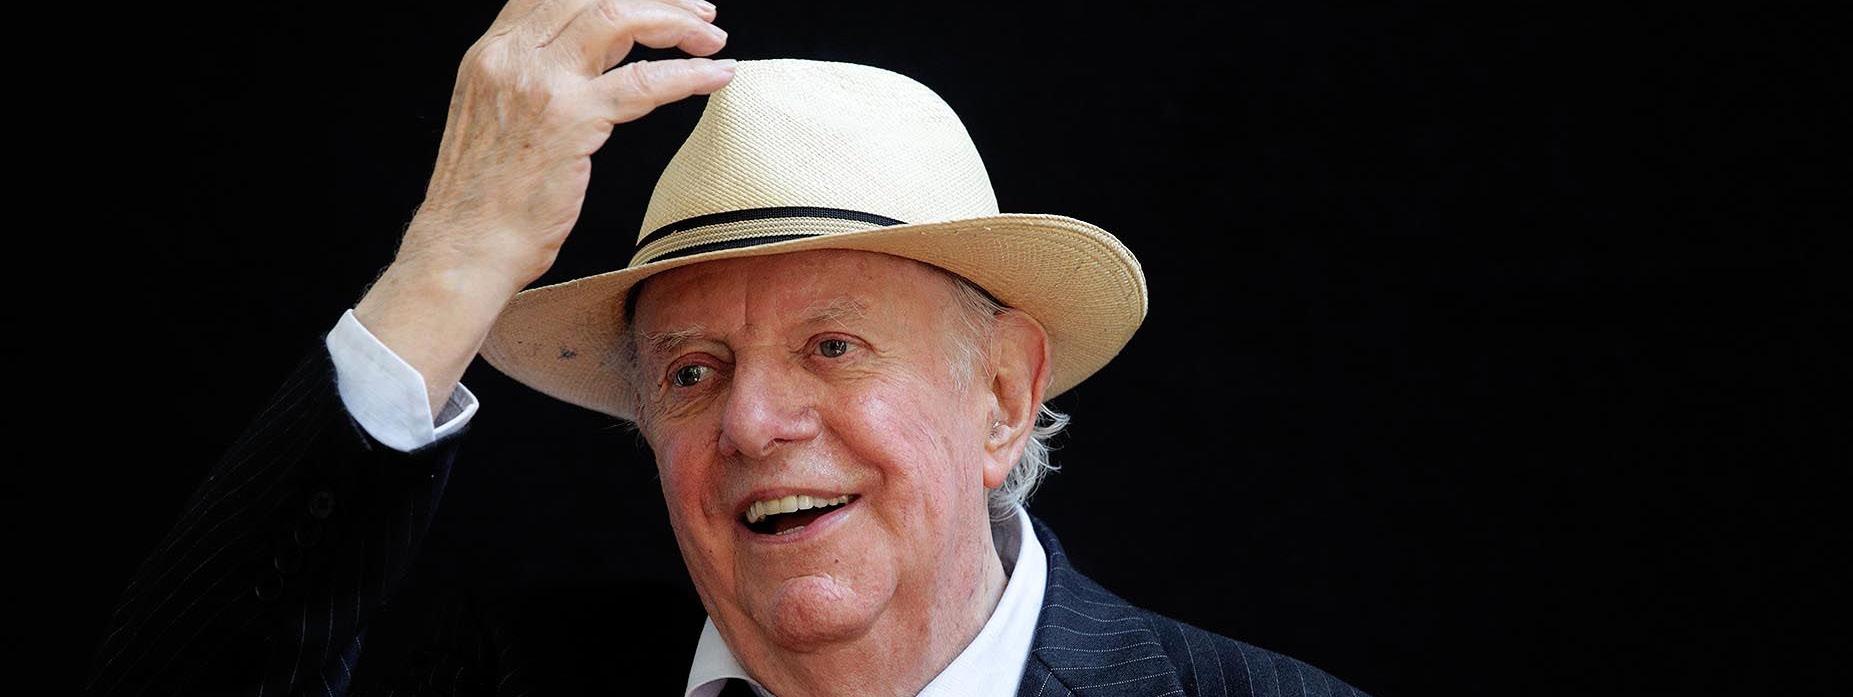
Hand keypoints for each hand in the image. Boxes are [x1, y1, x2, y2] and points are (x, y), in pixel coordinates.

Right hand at [403, 0, 734, 285]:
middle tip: (700, 15)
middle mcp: (511, 56)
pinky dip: (688, 74)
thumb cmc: (483, 201)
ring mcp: (540, 84)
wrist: (464, 247)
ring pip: (619, 18)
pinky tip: (715, 76)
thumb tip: (587, 69)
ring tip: (711, 40)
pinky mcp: (571, 120)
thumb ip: (531, 83)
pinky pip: (644, 81)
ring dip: (674, 23)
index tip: (655, 2)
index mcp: (492, 52)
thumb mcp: (493, 119)